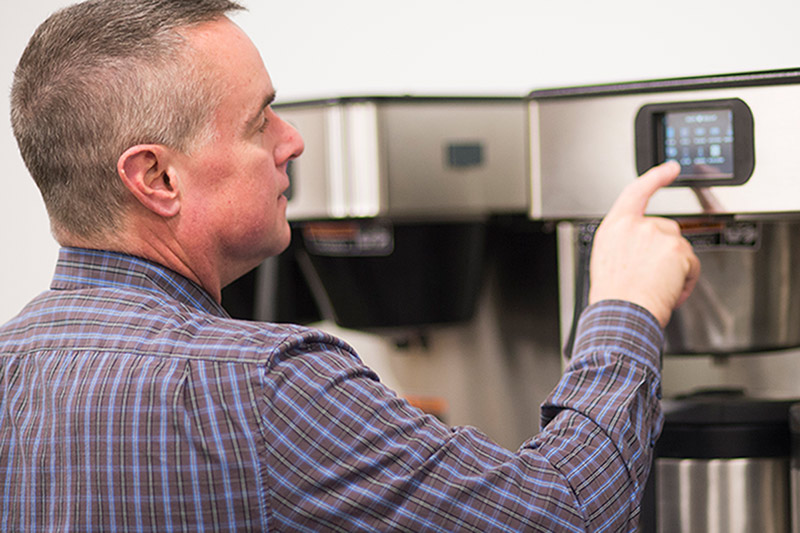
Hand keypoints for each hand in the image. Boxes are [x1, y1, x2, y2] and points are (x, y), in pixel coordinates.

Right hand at [588, 161, 700, 327]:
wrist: (621, 314)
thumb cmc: (613, 298)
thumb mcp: (608, 262)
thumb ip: (626, 245)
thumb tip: (643, 250)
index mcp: (614, 227)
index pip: (636, 192)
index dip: (656, 177)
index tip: (670, 168)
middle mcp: (635, 226)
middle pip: (665, 229)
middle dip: (665, 252)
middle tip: (651, 277)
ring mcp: (657, 235)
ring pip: (680, 248)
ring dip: (675, 269)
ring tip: (657, 288)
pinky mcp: (677, 249)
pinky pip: (691, 265)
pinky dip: (686, 281)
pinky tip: (669, 292)